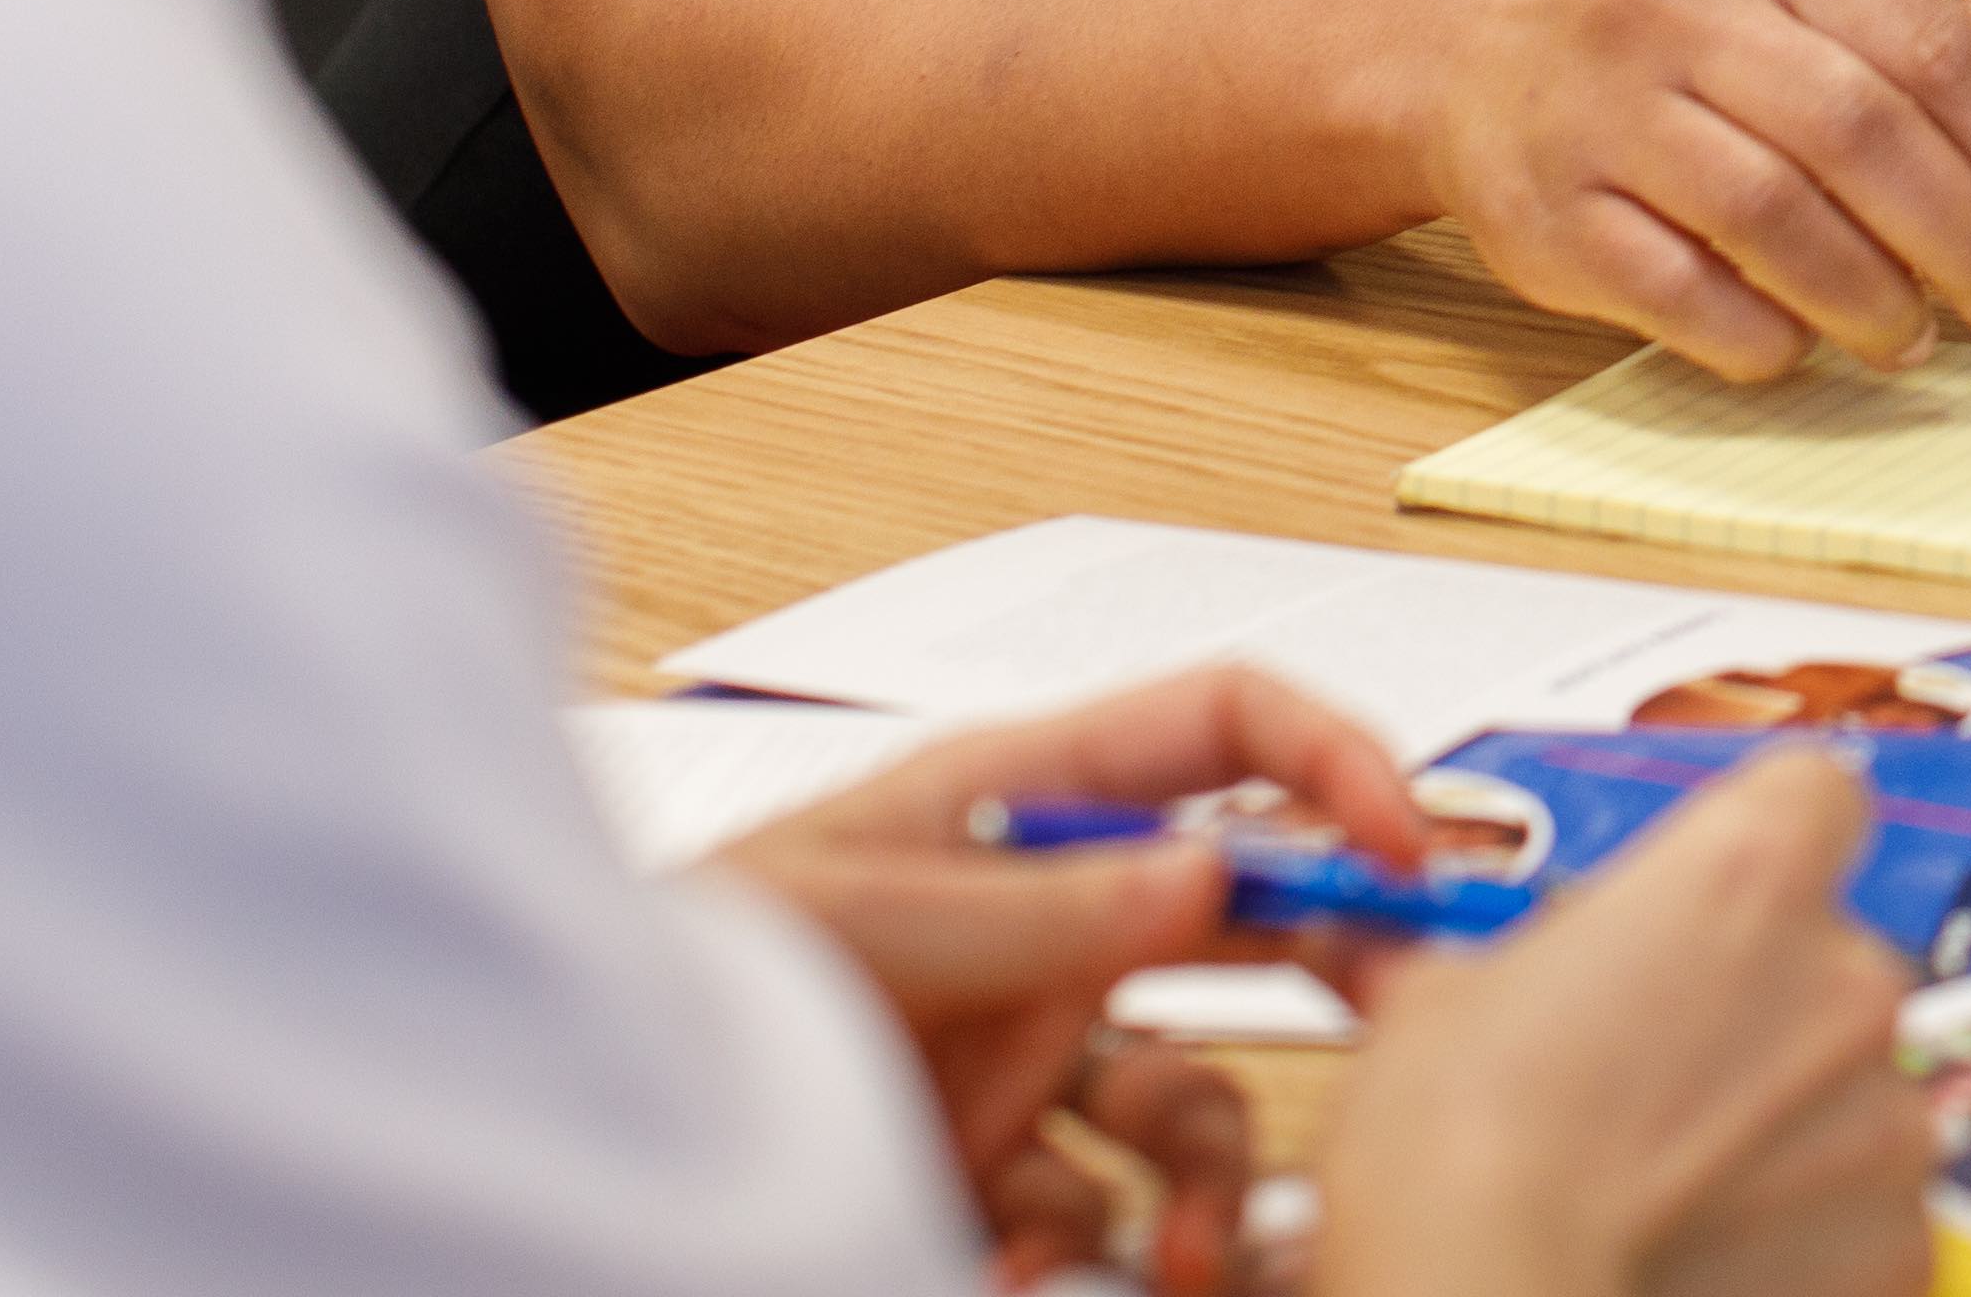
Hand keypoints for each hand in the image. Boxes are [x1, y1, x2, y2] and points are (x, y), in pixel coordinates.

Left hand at [718, 668, 1431, 1291]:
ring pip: (1193, 1099)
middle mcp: (1044, 915)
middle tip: (1403, 1026)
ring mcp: (1024, 1044)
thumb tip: (1208, 872)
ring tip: (1184, 1258)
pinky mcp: (992, 1162)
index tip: (1407, 846)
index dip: (1333, 762)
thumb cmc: (674, 973)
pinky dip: (1082, 1255)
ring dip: (1206, 1180)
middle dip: (1335, 968)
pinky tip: (1029, 1278)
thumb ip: (1034, 905)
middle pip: (1248, 916)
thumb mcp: (849, 914)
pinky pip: (1093, 1211)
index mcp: (1017, 798)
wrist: (563, 1136)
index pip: (1222, 729)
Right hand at [1314, 753, 1935, 1296]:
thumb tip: (1385, 949)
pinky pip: (1865, 1214)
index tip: (1701, 902)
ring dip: (1783, 1123)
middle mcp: (1845, 982)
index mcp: (1749, 876)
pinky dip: (1806, 1231)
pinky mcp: (1895, 1245)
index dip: (1754, 848)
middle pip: (1829, 958)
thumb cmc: (1461, 1159)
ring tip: (1665, 1174)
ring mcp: (1883, 1120)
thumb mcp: (1427, 1006)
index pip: (1812, 796)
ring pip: (1851, 1093)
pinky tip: (1708, 1242)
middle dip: (1752, 1006)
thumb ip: (1459, 954)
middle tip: (1646, 1067)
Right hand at [1419, 0, 1970, 378]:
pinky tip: (1801, 348)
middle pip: (1863, 132)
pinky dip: (1759, 334)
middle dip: (1963, 236)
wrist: (1470, 45)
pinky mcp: (1548, 208)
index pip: (1936, 46)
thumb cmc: (1669, 26)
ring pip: (1773, 216)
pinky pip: (1679, 291)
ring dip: (1869, 298)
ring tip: (1915, 339)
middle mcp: (1684, 5)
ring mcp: (1606, 106)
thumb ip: (1902, 56)